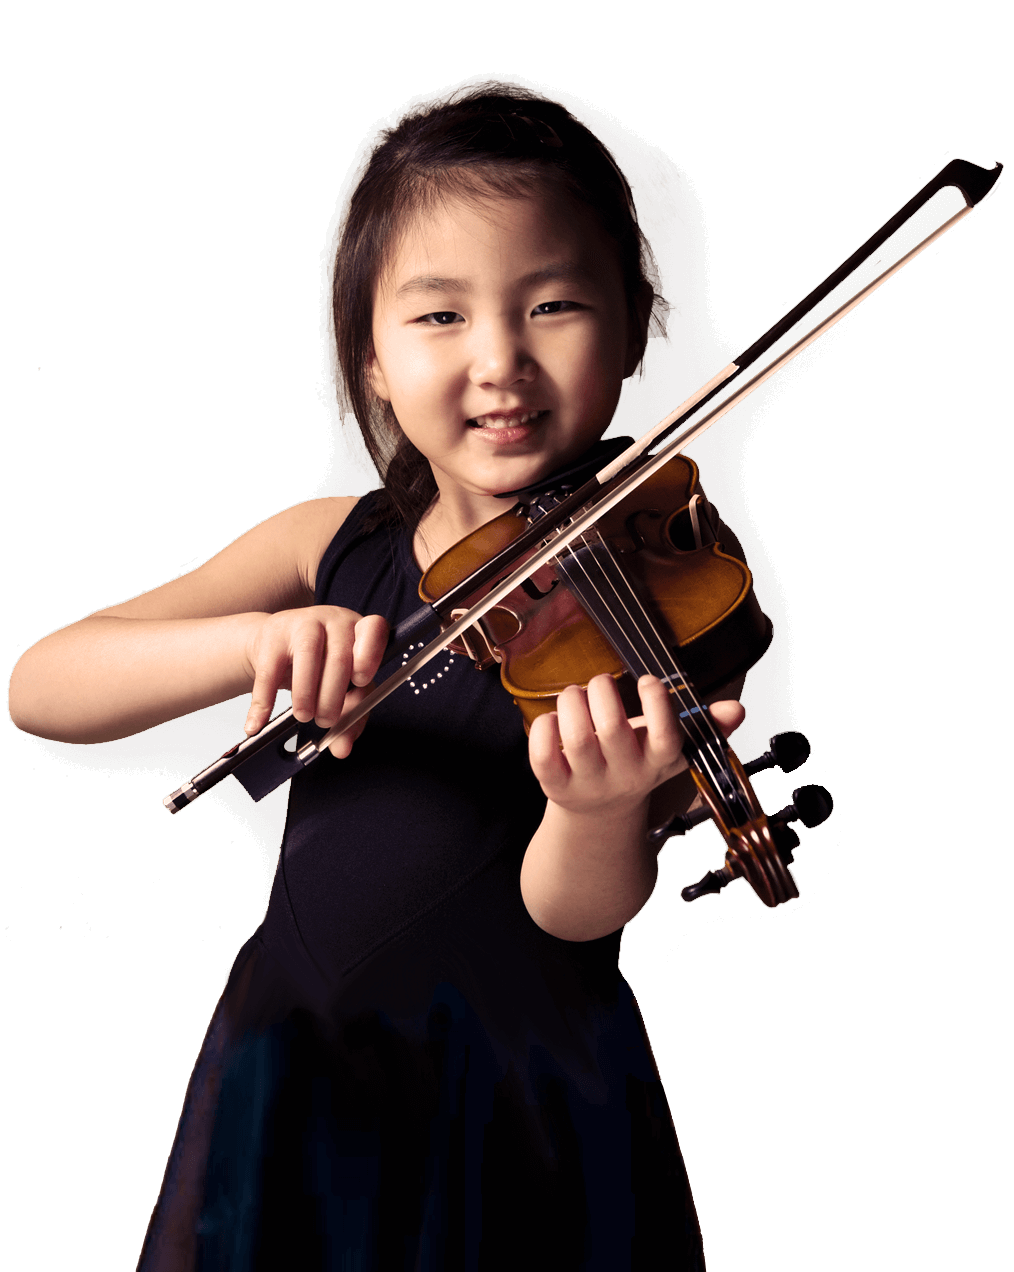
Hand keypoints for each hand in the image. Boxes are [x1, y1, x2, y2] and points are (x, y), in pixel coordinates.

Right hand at [242, 607, 388, 757]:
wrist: (275, 644)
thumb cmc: (321, 667)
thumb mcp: (342, 688)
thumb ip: (350, 718)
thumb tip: (341, 749)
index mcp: (361, 631)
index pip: (374, 630)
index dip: (369, 655)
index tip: (360, 681)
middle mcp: (336, 620)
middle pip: (339, 657)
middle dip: (333, 697)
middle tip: (326, 720)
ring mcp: (304, 623)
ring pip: (307, 657)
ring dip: (305, 695)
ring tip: (304, 716)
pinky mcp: (273, 634)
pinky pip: (269, 671)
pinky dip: (263, 703)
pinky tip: (259, 723)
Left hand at [528, 673, 744, 817]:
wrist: (598, 811)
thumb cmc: (635, 761)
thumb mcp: (669, 746)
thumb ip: (702, 725)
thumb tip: (738, 710)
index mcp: (657, 762)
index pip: (666, 738)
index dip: (658, 704)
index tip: (651, 680)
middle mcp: (624, 775)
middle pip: (612, 730)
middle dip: (602, 691)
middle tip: (600, 684)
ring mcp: (588, 783)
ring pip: (575, 738)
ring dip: (572, 702)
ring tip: (575, 695)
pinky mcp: (553, 785)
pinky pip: (542, 753)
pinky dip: (544, 726)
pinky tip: (554, 718)